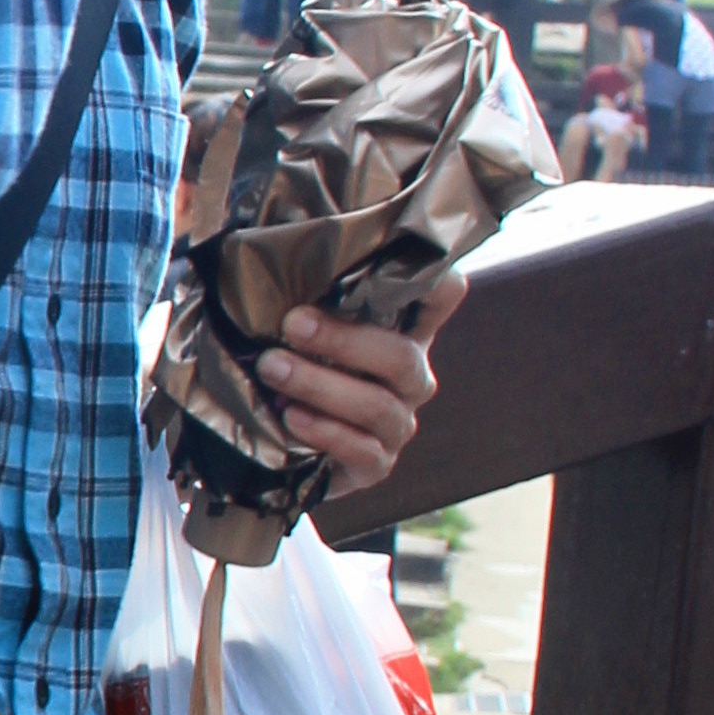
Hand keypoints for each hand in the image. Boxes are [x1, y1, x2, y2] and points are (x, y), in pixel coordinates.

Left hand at [256, 270, 464, 494]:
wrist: (271, 443)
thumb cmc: (287, 361)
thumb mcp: (296, 326)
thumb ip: (306, 296)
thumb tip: (278, 250)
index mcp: (401, 330)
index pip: (441, 296)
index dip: (434, 280)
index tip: (406, 262)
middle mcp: (409, 375)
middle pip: (401, 356)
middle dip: (343, 339)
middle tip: (291, 324)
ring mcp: (397, 422)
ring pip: (377, 405)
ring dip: (320, 385)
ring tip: (272, 368)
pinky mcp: (376, 464)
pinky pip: (363, 450)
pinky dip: (325, 431)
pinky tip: (290, 417)